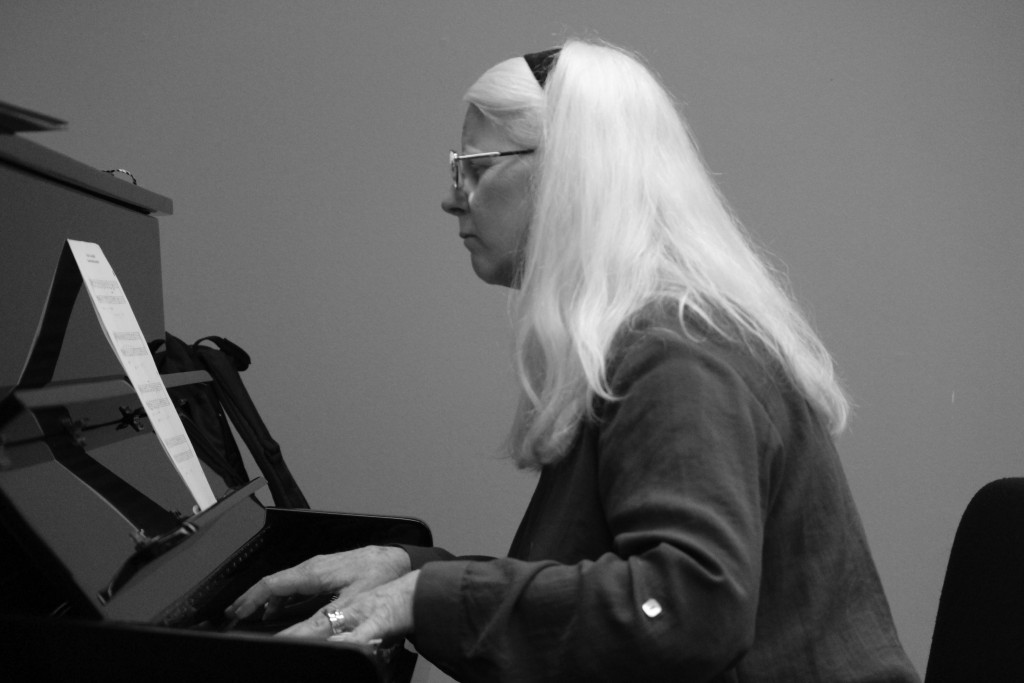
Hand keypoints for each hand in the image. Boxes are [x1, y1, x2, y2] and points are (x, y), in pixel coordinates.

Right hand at [225, 545, 410, 620]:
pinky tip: (286, 607)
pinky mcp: (328, 570)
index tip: (235, 612)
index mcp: (313, 572)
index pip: (271, 584)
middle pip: (274, 583)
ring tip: (257, 614)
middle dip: (253, 598)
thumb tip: (298, 636)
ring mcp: (320, 567)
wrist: (401, 560)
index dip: (250, 599)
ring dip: (269, 598)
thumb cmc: (381, 574)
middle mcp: (314, 566)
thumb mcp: (349, 604)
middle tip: (237, 614)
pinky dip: (285, 595)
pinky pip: (298, 582)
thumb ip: (321, 621)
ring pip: (286, 582)